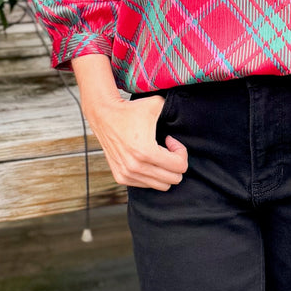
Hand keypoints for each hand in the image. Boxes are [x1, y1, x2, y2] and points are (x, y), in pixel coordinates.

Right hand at [71, 56, 186, 190]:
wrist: (103, 116)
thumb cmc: (129, 111)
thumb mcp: (156, 105)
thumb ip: (174, 109)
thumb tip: (186, 114)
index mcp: (146, 152)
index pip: (180, 167)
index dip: (181, 152)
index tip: (171, 140)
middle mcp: (136, 167)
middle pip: (173, 179)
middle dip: (175, 163)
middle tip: (167, 149)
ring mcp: (128, 174)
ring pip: (161, 185)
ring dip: (164, 170)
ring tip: (157, 154)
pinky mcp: (121, 177)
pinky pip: (147, 185)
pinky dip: (151, 174)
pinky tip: (146, 159)